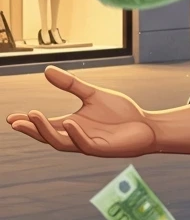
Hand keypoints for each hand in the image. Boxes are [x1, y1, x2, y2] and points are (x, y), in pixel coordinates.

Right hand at [6, 65, 157, 156]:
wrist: (146, 126)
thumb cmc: (120, 113)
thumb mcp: (93, 94)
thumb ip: (71, 84)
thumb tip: (46, 70)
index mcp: (72, 124)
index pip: (46, 125)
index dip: (28, 123)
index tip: (11, 118)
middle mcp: (76, 136)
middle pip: (48, 136)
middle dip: (31, 129)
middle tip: (16, 121)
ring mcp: (88, 144)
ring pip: (61, 142)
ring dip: (47, 131)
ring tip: (34, 116)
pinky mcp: (102, 149)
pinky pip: (85, 143)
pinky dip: (76, 134)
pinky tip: (70, 122)